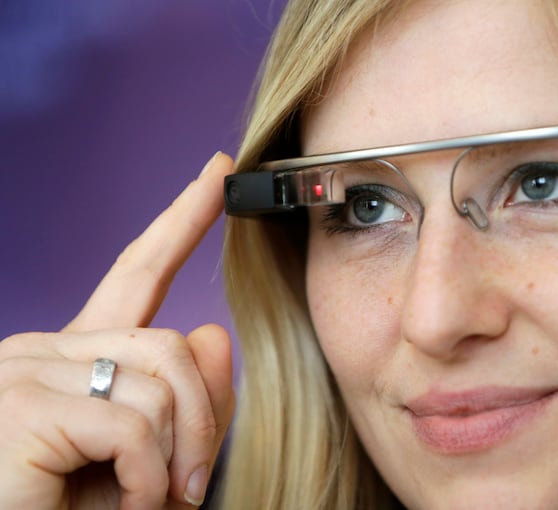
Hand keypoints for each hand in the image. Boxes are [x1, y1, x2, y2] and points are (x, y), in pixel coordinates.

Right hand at [0, 152, 235, 509]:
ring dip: (175, 457)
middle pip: (173, 344)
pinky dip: (147, 480)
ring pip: (163, 382)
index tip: (217, 173)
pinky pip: (136, 425)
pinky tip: (120, 505)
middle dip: (202, 419)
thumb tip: (211, 328)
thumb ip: (193, 397)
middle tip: (188, 486)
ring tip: (144, 500)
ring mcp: (25, 369)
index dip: (183, 220)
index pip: (138, 272)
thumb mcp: (153, 455)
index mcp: (72, 356)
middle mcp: (42, 348)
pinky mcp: (22, 405)